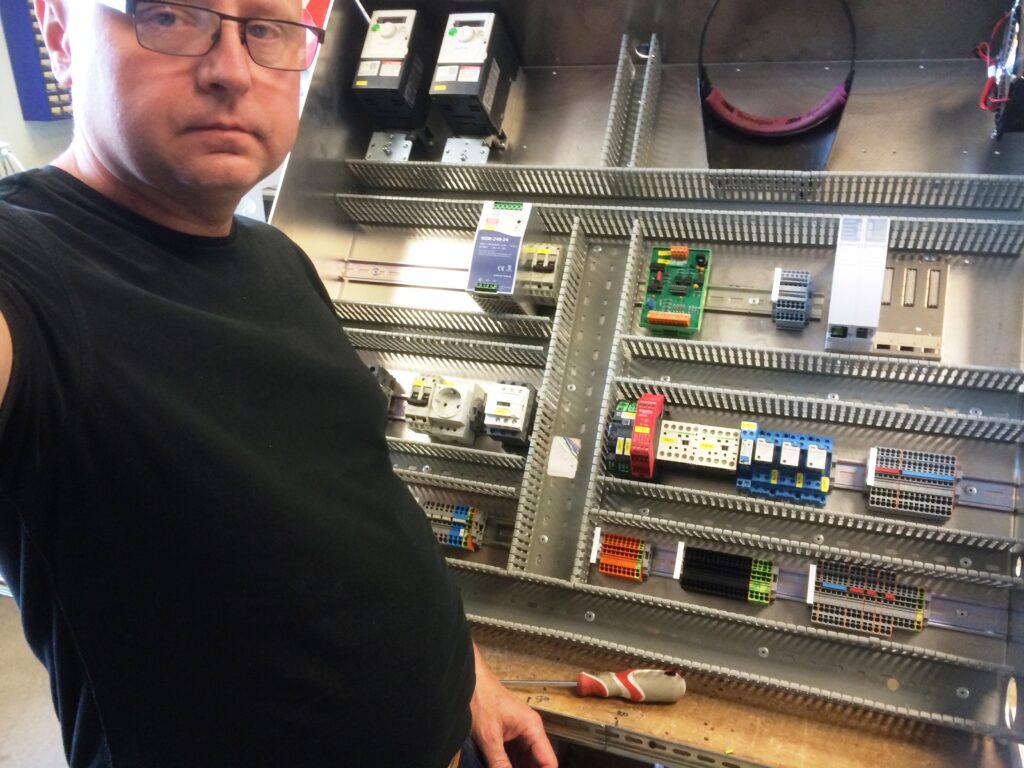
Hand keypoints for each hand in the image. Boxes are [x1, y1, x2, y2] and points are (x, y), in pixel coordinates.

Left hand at [470, 643, 557, 767]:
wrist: (466, 679)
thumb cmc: (480, 697)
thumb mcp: (489, 736)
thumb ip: (500, 764)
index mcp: (532, 728)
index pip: (549, 762)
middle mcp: (529, 731)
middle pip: (537, 763)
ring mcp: (517, 733)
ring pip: (524, 762)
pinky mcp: (505, 735)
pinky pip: (512, 757)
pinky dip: (508, 767)